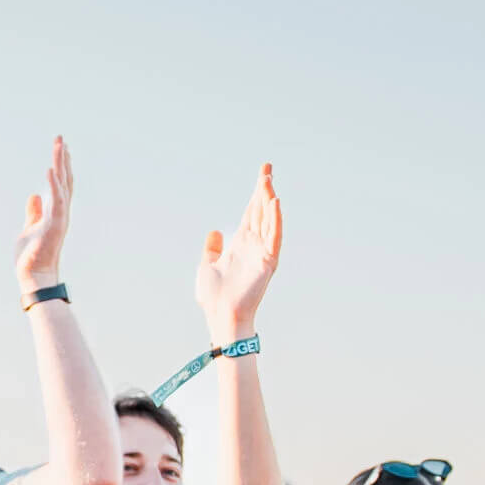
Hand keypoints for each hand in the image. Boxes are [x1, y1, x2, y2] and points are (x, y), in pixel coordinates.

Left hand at [12, 136, 72, 287]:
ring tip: (59, 146)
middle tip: (60, 138)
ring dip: (61, 165)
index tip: (61, 147)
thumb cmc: (32, 255)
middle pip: (64, 179)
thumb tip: (34, 195)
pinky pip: (57, 200)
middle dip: (62, 158)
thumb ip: (34, 211)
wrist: (35, 275)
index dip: (61, 165)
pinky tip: (50, 169)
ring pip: (63, 185)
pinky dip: (54, 184)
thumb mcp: (30, 227)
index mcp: (56, 211)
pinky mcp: (55, 224)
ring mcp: (60, 217)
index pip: (61, 183)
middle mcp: (61, 211)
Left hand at [194, 162, 281, 340]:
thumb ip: (212, 248)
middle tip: (267, 168)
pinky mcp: (267, 261)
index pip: (252, 212)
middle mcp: (254, 245)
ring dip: (268, 200)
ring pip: (268, 220)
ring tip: (267, 180)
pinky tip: (274, 203)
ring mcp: (262, 252)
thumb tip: (215, 232)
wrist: (221, 316)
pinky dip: (275, 220)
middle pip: (261, 211)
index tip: (263, 174)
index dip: (256, 193)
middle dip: (263, 190)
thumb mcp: (208, 265)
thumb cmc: (215, 297)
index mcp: (241, 244)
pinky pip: (274, 237)